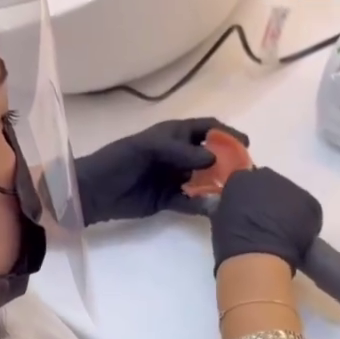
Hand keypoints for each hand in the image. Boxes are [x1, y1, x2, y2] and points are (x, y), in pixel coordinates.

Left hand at [75, 119, 248, 225]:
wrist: (93, 191)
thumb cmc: (117, 160)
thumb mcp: (147, 148)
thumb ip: (180, 152)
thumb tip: (213, 159)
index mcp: (173, 135)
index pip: (207, 128)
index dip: (227, 134)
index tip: (245, 144)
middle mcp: (178, 155)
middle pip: (211, 156)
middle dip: (229, 163)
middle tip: (246, 175)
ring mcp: (174, 178)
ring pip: (204, 181)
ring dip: (219, 186)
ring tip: (236, 194)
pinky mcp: (168, 201)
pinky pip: (191, 202)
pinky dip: (203, 205)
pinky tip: (216, 210)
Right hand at [211, 167, 322, 273]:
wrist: (257, 257)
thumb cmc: (231, 241)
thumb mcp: (218, 217)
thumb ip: (221, 204)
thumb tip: (217, 201)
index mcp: (242, 178)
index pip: (245, 182)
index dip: (247, 198)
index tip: (246, 213)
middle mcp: (268, 176)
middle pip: (270, 185)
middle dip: (268, 200)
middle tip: (263, 222)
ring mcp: (292, 188)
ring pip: (290, 196)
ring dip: (286, 209)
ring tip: (280, 233)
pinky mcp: (311, 204)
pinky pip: (306, 210)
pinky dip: (302, 221)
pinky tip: (294, 237)